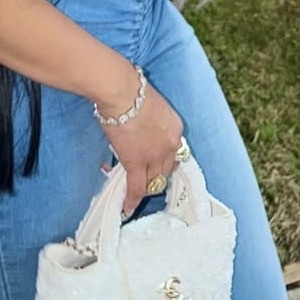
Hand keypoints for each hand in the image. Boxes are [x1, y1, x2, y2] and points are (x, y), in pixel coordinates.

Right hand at [95, 76, 184, 218]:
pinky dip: (132, 200)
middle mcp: (170, 145)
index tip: (156, 161)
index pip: (174, 152)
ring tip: (137, 193)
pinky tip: (126, 208)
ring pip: (153, 180)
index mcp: (175, 128)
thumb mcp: (151, 106)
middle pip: (167, 168)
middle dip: (156, 174)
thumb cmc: (132, 90)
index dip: (163, 158)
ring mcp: (155, 156)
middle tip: (145, 176)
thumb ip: (150, 121)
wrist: (123, 92)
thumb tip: (138, 129)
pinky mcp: (137, 163)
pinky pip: (136, 187)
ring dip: (145, 187)